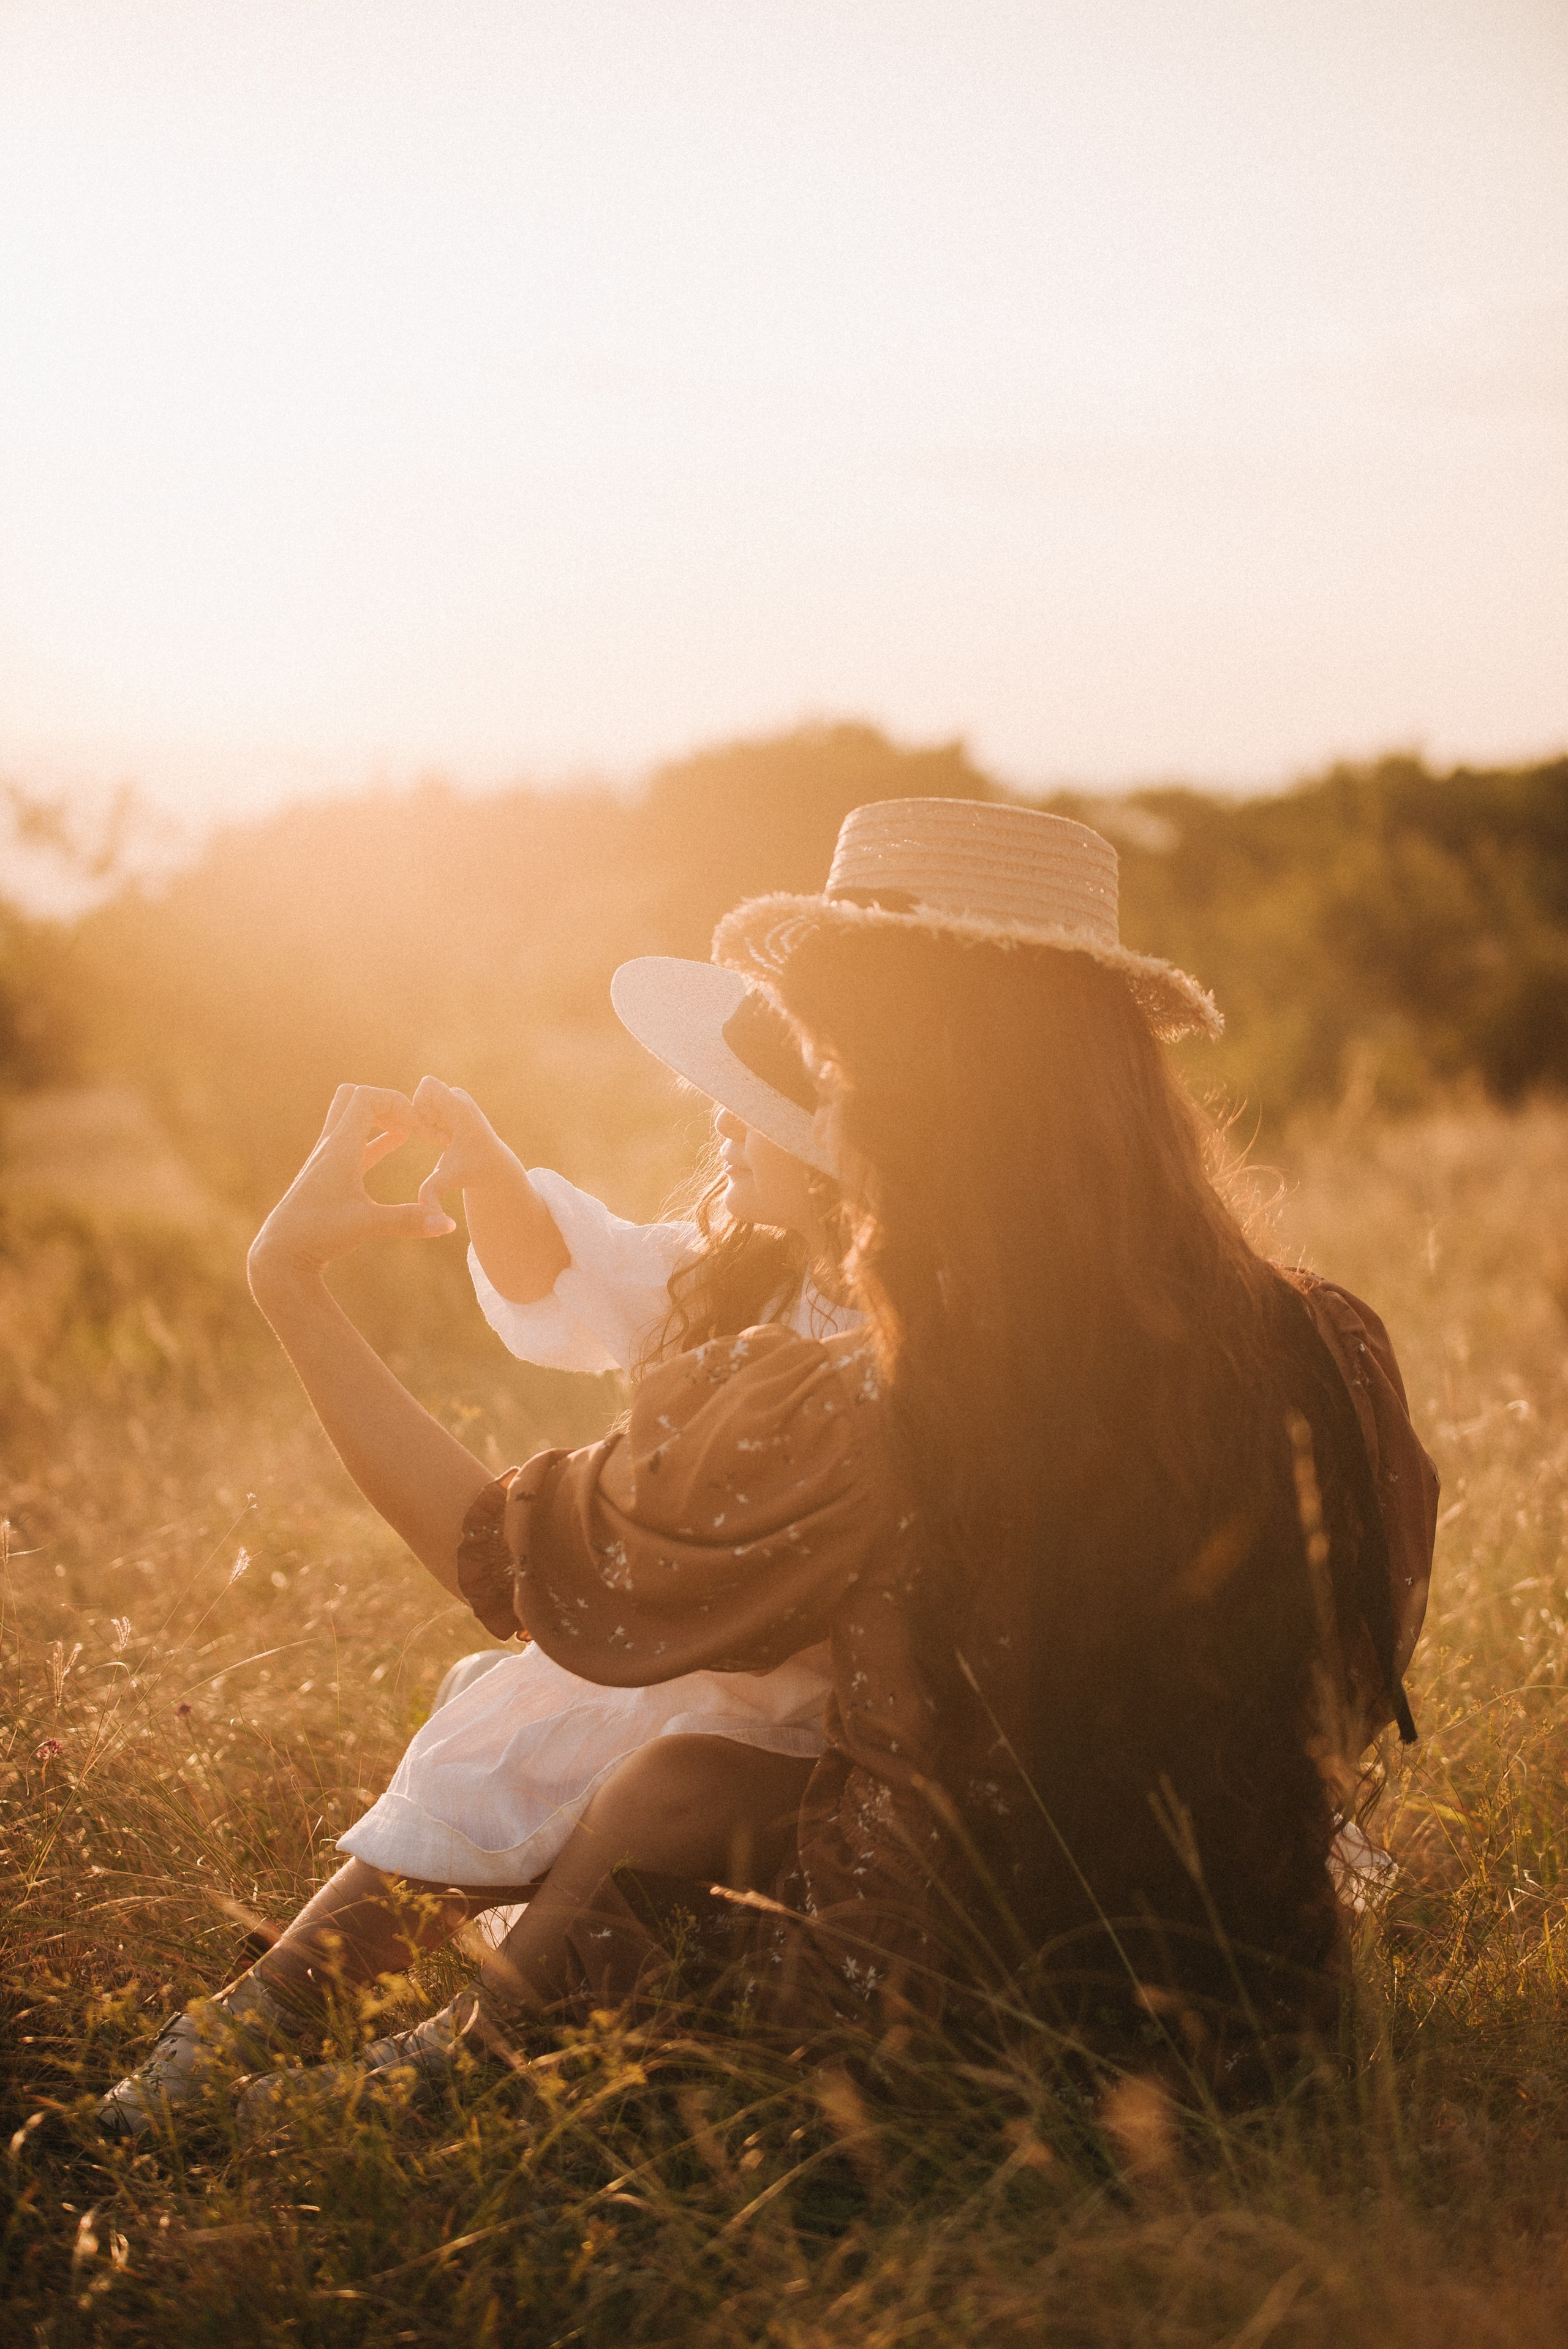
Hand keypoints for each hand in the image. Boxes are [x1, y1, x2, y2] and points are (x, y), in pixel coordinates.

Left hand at [249, 1085, 454, 1291]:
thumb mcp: (367, 1225)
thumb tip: (449, 1225)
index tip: (417, 1127)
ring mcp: (327, 1159)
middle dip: (386, 1103)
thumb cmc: (319, 1234)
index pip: (365, 1098)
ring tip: (409, 1131)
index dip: (396, 1103)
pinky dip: (377, 1137)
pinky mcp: (329, 1174)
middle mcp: (330, 1146)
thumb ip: (408, 1221)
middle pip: (353, 1098)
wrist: (281, 1252)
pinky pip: (356, 1143)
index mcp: (339, 1148)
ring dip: (380, 1118)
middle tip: (410, 1123)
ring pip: (352, 1118)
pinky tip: (397, 1142)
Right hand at [410, 1077, 517, 1213]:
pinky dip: (429, 1119)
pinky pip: (427, 1103)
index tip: (433, 1133)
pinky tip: (444, 1137)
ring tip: (444, 1139)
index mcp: (461, 1110)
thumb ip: (432, 1193)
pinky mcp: (455, 1100)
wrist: (492, 1164)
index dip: (420, 1107)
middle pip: (422, 1096)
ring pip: (423, 1100)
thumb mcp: (448, 1180)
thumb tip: (428, 1215)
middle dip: (422, 1118)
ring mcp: (459, 1097)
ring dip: (426, 1120)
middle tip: (439, 1139)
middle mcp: (461, 1097)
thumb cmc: (470, 1171)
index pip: (428, 1085)